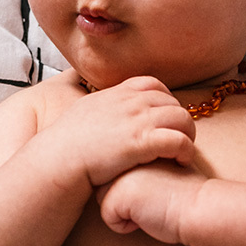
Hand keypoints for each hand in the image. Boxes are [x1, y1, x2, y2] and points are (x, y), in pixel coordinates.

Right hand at [50, 75, 196, 187]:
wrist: (58, 160)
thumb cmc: (65, 143)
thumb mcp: (82, 110)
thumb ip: (99, 105)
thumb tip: (98, 104)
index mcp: (117, 93)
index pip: (152, 85)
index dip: (164, 101)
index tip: (163, 119)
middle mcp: (130, 102)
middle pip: (172, 102)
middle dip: (179, 120)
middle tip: (178, 139)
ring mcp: (137, 121)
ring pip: (182, 118)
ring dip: (187, 134)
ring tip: (182, 151)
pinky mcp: (142, 143)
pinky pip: (179, 140)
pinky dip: (186, 150)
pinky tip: (181, 161)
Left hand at [96, 159, 206, 243]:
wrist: (200, 205)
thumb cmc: (189, 191)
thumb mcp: (167, 164)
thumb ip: (145, 163)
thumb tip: (130, 176)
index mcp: (136, 146)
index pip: (115, 172)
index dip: (133, 187)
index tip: (156, 189)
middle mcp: (123, 156)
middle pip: (105, 185)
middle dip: (125, 198)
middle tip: (155, 198)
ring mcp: (117, 174)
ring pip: (104, 201)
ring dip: (125, 211)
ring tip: (152, 205)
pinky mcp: (115, 195)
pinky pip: (109, 219)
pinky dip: (127, 226)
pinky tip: (149, 216)